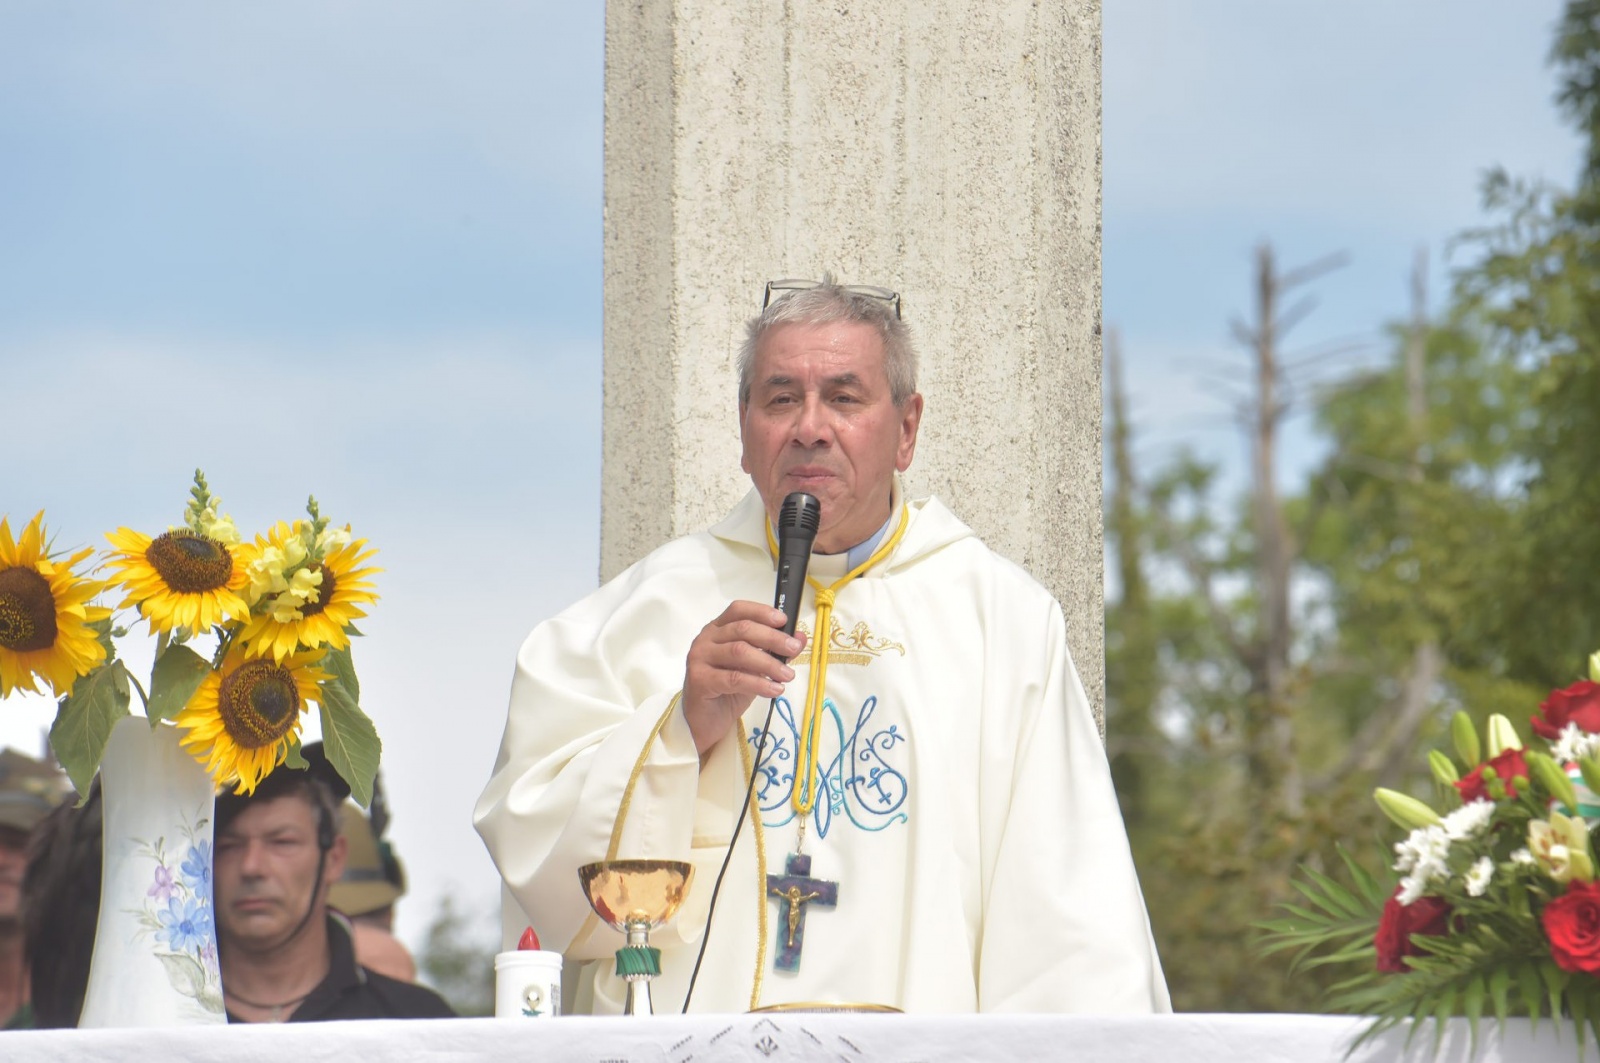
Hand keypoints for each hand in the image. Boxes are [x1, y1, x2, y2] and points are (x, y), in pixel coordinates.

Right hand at [682, 601, 806, 755]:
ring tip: (787, 675)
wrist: (705, 721)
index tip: (784, 621)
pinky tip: (775, 689)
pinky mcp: (699, 679)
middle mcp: (706, 639)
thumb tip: (800, 638)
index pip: (739, 610)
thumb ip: (774, 651)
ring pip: (739, 652)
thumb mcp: (756, 668)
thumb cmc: (728, 690)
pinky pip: (734, 678)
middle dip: (773, 638)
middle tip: (793, 649)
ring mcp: (699, 658)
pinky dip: (759, 683)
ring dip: (769, 663)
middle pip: (742, 629)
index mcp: (718, 629)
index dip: (762, 612)